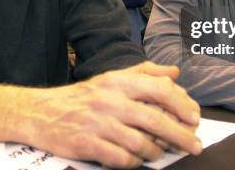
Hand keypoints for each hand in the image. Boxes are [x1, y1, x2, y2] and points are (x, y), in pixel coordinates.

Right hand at [0, 62, 201, 167]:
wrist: (39, 112)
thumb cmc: (81, 96)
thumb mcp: (110, 78)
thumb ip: (144, 73)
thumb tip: (174, 73)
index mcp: (117, 81)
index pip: (160, 89)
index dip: (182, 105)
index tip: (195, 117)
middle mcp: (109, 100)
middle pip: (156, 120)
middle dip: (181, 136)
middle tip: (195, 145)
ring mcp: (97, 123)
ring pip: (141, 144)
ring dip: (156, 152)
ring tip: (160, 154)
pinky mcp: (86, 145)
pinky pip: (121, 159)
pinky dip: (134, 163)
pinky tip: (136, 160)